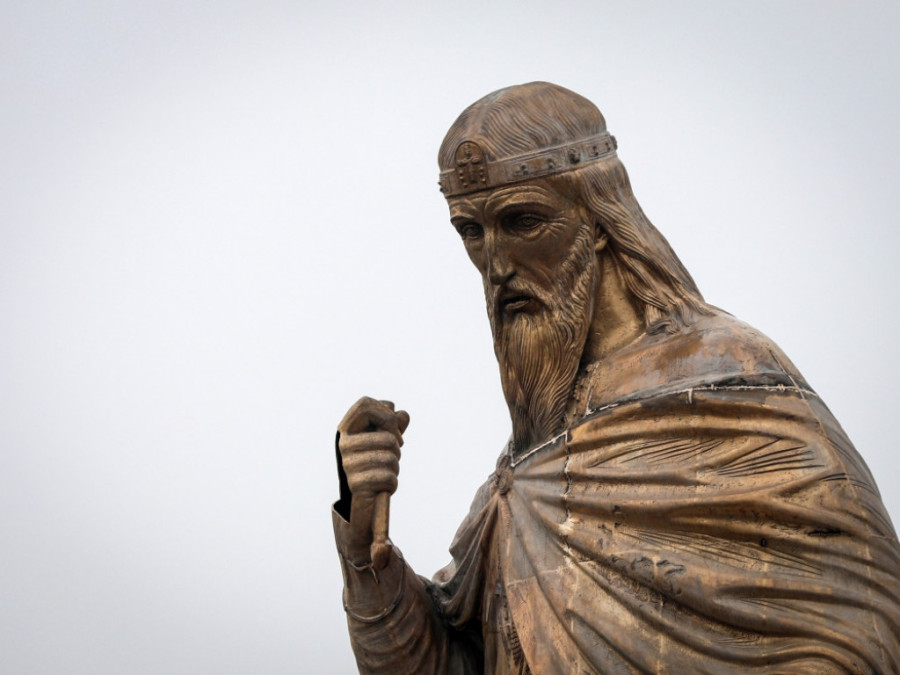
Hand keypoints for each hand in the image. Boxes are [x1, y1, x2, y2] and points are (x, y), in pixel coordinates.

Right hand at [337, 397, 409, 557]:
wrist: (358, 513)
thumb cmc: (369, 472)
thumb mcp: (381, 445)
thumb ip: (392, 426)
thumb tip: (402, 413)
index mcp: (346, 430)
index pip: (366, 403)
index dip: (385, 413)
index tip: (392, 429)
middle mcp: (343, 446)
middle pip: (388, 434)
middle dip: (397, 447)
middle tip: (391, 459)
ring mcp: (349, 467)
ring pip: (392, 457)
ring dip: (395, 469)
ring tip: (383, 477)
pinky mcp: (358, 488)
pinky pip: (388, 479)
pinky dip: (391, 485)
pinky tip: (384, 492)